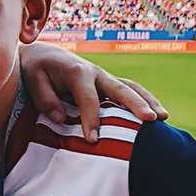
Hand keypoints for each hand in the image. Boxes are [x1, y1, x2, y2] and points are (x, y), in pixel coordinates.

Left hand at [20, 42, 166, 142]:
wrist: (42, 54)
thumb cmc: (36, 69)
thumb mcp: (33, 80)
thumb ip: (45, 98)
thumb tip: (61, 117)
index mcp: (77, 72)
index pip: (88, 99)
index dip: (91, 119)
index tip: (93, 140)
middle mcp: (95, 73)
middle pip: (120, 88)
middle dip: (135, 104)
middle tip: (150, 120)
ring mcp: (104, 77)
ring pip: (130, 87)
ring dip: (147, 101)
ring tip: (163, 117)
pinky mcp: (107, 83)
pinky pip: (129, 90)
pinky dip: (144, 99)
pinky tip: (157, 113)